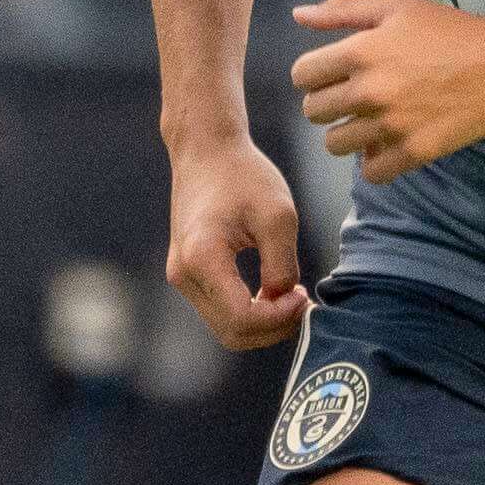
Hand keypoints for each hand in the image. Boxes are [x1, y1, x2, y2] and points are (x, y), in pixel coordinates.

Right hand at [164, 130, 310, 350]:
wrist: (205, 151)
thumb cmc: (244, 176)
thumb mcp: (278, 216)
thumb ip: (282, 265)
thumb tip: (282, 301)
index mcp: (202, 258)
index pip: (242, 319)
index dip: (279, 319)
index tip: (304, 294)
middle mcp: (183, 274)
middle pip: (232, 333)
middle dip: (273, 328)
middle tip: (302, 302)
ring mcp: (181, 276)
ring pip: (225, 327)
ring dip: (262, 323)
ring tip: (291, 296)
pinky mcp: (187, 274)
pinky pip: (220, 311)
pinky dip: (249, 312)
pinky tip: (273, 292)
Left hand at [288, 0, 484, 183]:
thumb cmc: (448, 31)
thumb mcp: (396, 7)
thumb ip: (343, 10)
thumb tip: (298, 15)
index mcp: (358, 52)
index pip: (302, 75)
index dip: (313, 74)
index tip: (332, 74)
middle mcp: (367, 92)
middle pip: (313, 111)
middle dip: (327, 103)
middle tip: (352, 97)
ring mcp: (388, 126)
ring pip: (335, 144)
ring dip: (346, 134)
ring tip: (368, 122)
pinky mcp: (411, 152)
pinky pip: (370, 173)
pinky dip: (373, 162)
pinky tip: (386, 145)